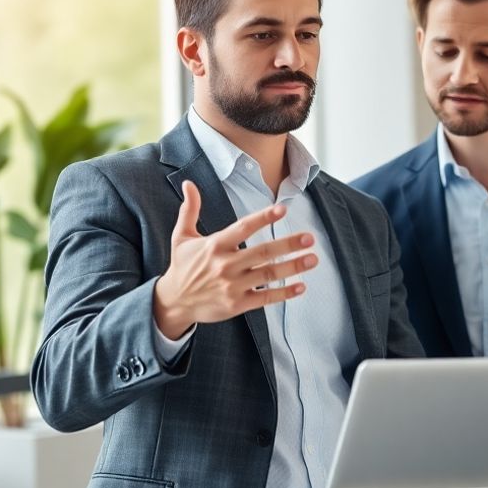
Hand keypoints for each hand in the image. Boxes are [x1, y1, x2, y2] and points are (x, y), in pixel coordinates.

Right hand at [153, 181, 315, 338]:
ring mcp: (232, 286)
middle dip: (288, 245)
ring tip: (313, 259)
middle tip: (310, 238)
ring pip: (268, 275)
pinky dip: (284, 293)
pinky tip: (301, 286)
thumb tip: (189, 184)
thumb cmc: (182, 266)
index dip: (263, 218)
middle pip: (262, 253)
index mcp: (215, 245)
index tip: (282, 210)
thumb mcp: (182, 237)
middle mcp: (225, 265)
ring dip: (293, 267)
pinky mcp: (237, 304)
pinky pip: (265, 298)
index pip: (243, 228)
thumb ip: (190, 210)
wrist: (174, 302)